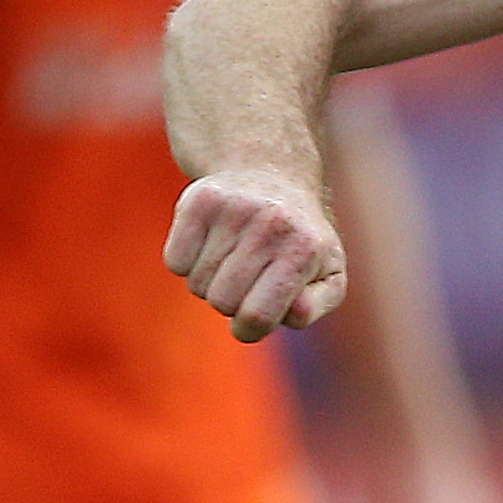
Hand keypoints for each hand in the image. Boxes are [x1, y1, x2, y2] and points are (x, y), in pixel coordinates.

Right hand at [166, 163, 346, 340]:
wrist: (271, 172)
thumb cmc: (300, 240)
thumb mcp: (327, 275)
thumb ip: (315, 305)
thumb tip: (293, 312)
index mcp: (304, 250)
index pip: (257, 316)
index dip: (248, 330)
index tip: (253, 320)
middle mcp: (270, 226)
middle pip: (222, 303)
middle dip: (231, 304)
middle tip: (246, 281)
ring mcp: (233, 210)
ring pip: (197, 284)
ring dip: (210, 283)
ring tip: (232, 258)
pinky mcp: (199, 201)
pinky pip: (175, 262)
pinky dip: (187, 263)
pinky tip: (210, 244)